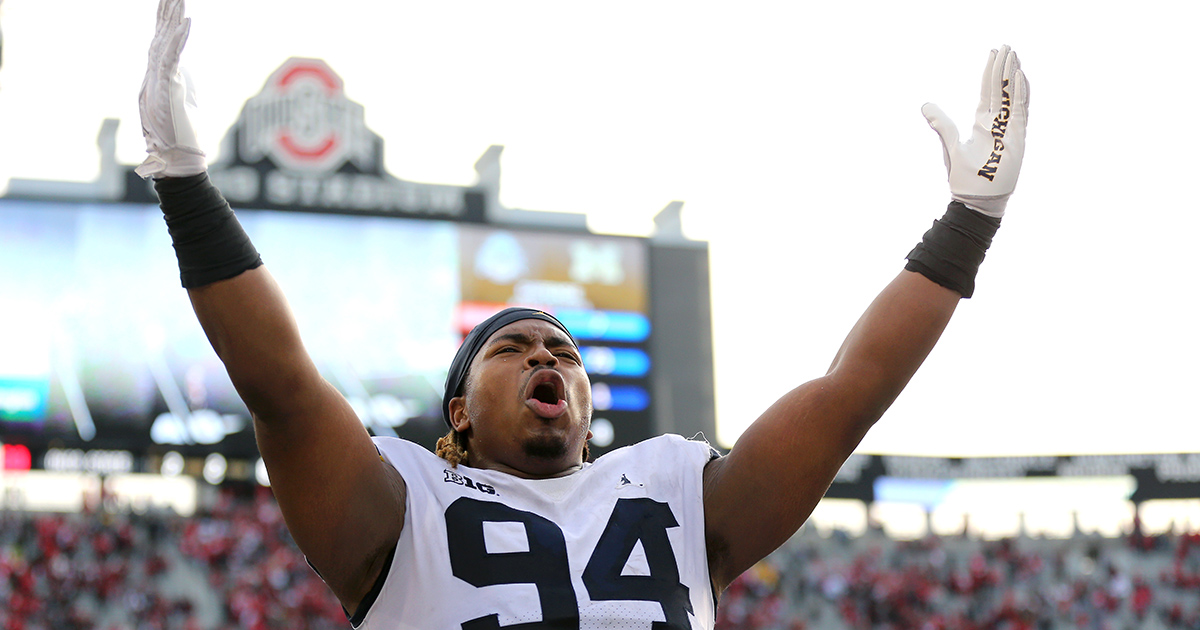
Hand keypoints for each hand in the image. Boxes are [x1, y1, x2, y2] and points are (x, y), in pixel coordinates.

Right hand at [135, 0, 205, 178]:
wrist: (175, 157)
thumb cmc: (179, 135)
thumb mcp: (179, 101)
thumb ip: (178, 85)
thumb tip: (182, 76)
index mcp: (160, 76)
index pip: (162, 43)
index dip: (166, 23)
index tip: (172, 4)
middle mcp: (155, 73)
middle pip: (160, 35)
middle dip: (166, 13)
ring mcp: (159, 79)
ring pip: (164, 41)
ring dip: (172, 19)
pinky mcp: (166, 86)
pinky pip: (172, 57)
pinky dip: (179, 39)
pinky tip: (186, 22)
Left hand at [922, 46, 1028, 217]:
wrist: (976, 199)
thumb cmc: (963, 178)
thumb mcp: (950, 145)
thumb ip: (941, 124)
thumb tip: (925, 105)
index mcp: (982, 123)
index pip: (988, 91)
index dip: (991, 72)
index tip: (994, 53)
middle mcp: (997, 123)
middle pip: (1002, 89)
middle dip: (1004, 67)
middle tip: (1007, 46)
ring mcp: (1009, 129)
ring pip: (1013, 96)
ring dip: (1014, 76)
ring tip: (1015, 56)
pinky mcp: (1017, 138)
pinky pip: (1021, 111)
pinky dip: (1021, 94)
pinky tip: (1020, 77)